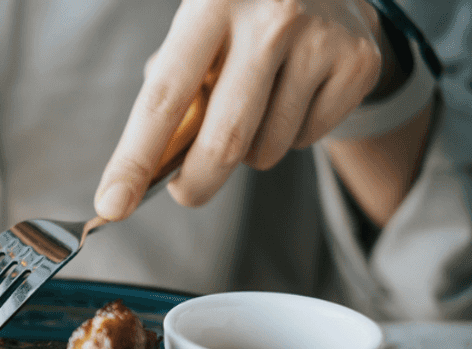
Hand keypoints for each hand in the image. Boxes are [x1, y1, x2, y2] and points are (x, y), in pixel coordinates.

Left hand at [94, 0, 384, 220]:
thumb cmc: (241, 11)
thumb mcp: (198, 26)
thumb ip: (172, 86)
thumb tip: (148, 168)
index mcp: (212, 2)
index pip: (164, 99)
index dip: (134, 160)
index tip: (112, 206)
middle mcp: (272, 16)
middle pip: (223, 142)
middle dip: (195, 184)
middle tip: (186, 191)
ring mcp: (322, 39)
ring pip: (266, 150)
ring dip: (247, 151)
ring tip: (253, 105)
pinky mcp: (358, 62)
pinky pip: (306, 141)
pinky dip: (290, 135)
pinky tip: (294, 92)